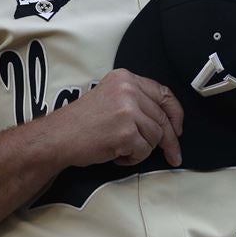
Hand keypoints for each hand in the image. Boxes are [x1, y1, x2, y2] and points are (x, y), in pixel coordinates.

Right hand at [53, 69, 182, 167]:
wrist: (57, 136)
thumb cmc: (80, 123)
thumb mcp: (109, 97)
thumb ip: (135, 100)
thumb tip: (166, 121)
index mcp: (125, 78)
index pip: (163, 94)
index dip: (175, 114)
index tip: (177, 128)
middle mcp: (128, 90)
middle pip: (163, 119)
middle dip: (169, 141)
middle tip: (172, 155)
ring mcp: (128, 110)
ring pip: (156, 137)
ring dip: (142, 149)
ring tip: (120, 148)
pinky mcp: (127, 132)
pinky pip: (144, 151)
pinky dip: (132, 158)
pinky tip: (116, 153)